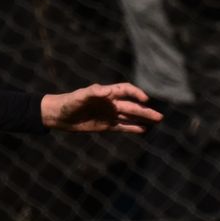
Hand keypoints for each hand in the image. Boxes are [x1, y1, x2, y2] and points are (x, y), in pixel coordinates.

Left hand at [40, 83, 161, 133]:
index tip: (145, 99)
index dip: (136, 93)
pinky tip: (143, 130)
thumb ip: (93, 93)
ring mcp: (110, 114)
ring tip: (156, 121)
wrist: (59, 116)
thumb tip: (107, 92)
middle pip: (132, 106)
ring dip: (143, 119)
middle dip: (146, 111)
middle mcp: (111, 103)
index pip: (126, 90)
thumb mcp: (79, 97)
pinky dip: (132, 128)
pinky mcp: (106, 126)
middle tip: (160, 116)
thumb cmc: (68, 103)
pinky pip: (122, 127)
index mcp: (106, 93)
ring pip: (130, 116)